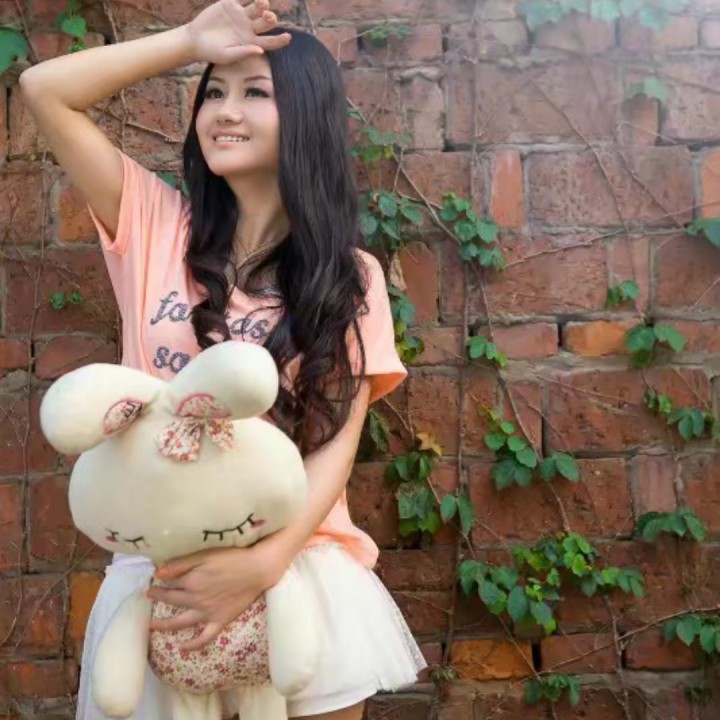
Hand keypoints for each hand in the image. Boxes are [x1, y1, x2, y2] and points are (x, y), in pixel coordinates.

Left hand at [147, 541, 286, 650]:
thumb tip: (158, 573)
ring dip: (164, 624)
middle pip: (172, 600)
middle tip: (148, 595)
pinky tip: (182, 648)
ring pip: (180, 622)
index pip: (170, 582)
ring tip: (151, 625)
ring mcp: (207, 613)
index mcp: (191, 581)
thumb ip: (181, 564)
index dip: (161, 580)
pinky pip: (204, 638)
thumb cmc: (232, 558)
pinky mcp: (219, 621)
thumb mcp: (205, 554)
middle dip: (158, 597)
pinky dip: (193, 645)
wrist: (257, 570)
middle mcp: (195, 599)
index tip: (153, 578)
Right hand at [187, 0, 290, 64]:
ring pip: (257, 7)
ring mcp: (241, 15)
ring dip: (262, 4)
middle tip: (269, 16)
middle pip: (266, 22)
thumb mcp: (227, 55)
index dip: (280, 40)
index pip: (270, 42)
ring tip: (262, 3)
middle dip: (270, 18)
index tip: (288, 37)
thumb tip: (261, 51)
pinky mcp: (231, 4)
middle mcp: (249, 28)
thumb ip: (243, 52)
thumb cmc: (212, 52)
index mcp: (252, 43)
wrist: (195, 39)